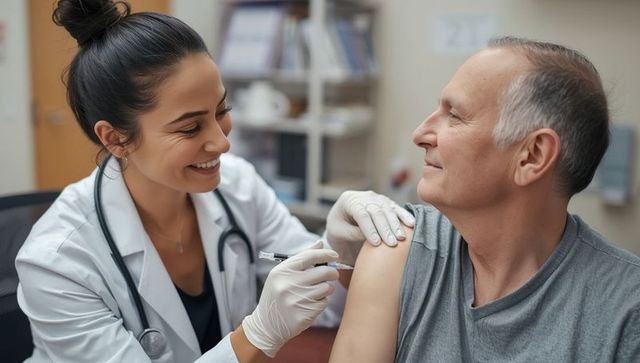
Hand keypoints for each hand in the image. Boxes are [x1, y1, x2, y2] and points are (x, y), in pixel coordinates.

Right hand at [242, 241, 338, 357]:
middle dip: (332, 272)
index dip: (325, 254)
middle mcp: (289, 285)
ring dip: (326, 289)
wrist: (267, 324)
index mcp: (282, 271)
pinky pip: (324, 303)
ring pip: (327, 288)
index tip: (335, 255)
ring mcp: (296, 301)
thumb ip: (302, 258)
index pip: (309, 257)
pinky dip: (321, 302)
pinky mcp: (304, 315)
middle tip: (332, 275)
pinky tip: (309, 304)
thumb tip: (320, 243)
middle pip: (324, 272)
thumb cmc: (277, 294)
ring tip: (315, 292)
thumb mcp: (282, 274)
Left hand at [325, 190, 414, 264]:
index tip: (376, 243)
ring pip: (388, 210)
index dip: (369, 228)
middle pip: (376, 211)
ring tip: (401, 238)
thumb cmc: (338, 226)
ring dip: (395, 224)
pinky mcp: (386, 203)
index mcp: (348, 200)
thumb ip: (352, 233)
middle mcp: (364, 196)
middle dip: (384, 228)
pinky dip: (404, 216)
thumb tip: (371, 237)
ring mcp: (376, 198)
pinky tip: (411, 224)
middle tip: (391, 244)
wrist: (342, 218)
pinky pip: (396, 208)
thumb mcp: (338, 231)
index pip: (361, 214)